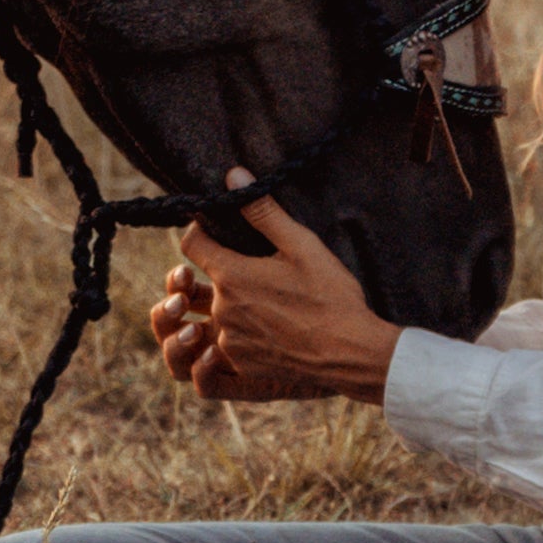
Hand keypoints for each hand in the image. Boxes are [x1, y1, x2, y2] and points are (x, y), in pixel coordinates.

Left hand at [152, 188, 400, 405]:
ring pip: (219, 315)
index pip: (191, 244)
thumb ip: (263, 210)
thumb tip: (234, 176)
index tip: (217, 229)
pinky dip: (247, 335)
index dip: (201, 231)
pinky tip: (277, 330)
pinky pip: (231, 344)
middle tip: (262, 271)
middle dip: (226, 272)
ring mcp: (229, 342)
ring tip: (273, 304)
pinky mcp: (242, 366)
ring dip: (236, 306)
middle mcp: (221, 310)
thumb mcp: (302, 246)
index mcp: (231, 275)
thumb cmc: (330, 297)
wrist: (351, 355)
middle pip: (207, 281)